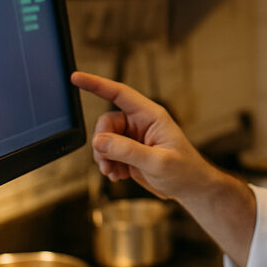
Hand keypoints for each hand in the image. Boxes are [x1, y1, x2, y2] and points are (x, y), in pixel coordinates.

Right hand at [71, 71, 215, 201]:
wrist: (190, 188)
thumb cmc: (184, 171)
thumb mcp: (158, 162)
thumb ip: (128, 151)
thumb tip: (100, 141)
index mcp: (151, 115)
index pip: (119, 93)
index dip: (96, 84)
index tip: (76, 77)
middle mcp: (140, 123)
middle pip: (106, 123)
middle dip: (102, 143)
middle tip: (107, 164)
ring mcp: (133, 137)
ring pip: (104, 139)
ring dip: (104, 158)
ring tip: (115, 173)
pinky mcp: (129, 152)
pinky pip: (108, 153)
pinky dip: (109, 165)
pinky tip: (120, 175)